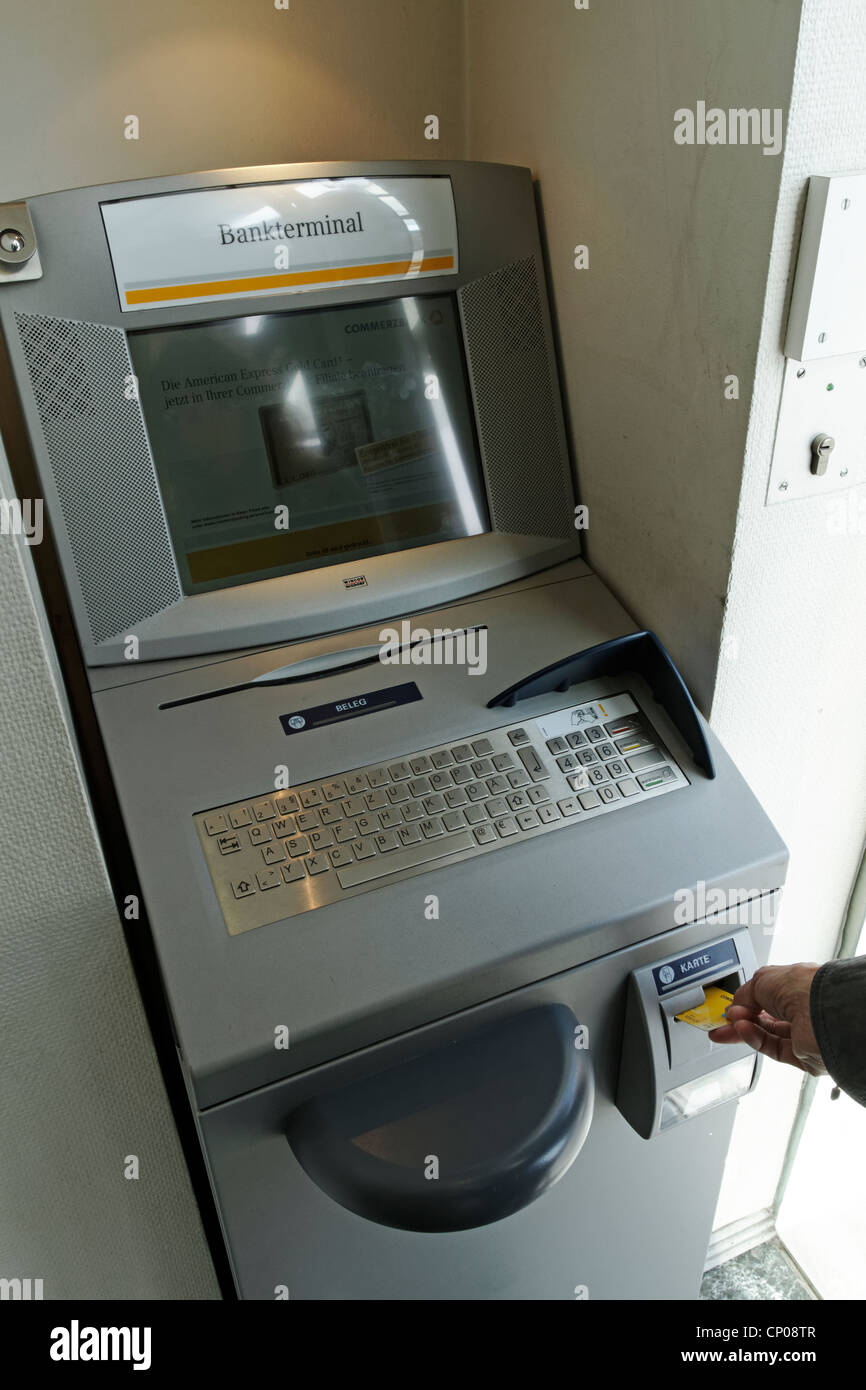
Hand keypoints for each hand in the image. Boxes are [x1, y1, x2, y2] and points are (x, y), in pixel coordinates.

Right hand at [708, 964, 825, 1074]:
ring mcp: (805, 1033)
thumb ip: (744, 993)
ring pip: (767, 1034)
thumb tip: (735, 1005)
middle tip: (722, 1021)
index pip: (769, 996)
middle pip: (766, 1018)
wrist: (824, 1012)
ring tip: (730, 1024)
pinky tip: (742, 1030)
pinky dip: (754, 1039)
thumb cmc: (804, 987)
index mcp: (798, 986)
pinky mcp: (803, 1055)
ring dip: (745, 1028)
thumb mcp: (762, 980)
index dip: (747, 1000)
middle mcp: (804, 1009)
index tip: (730, 1004)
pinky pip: (773, 1048)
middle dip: (740, 1018)